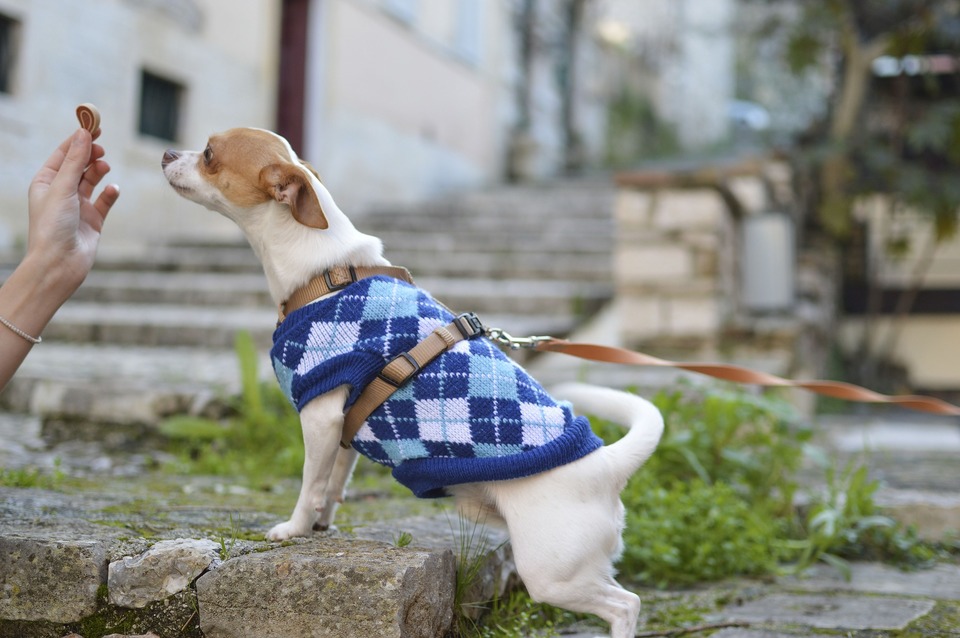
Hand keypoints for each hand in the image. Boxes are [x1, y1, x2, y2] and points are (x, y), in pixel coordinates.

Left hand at [25, 127, 119, 296]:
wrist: (60, 263)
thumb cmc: (53, 226)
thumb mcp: (63, 187)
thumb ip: (76, 161)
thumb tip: (83, 134)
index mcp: (46, 183)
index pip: (63, 155)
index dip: (77, 140)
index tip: (93, 127)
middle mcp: (61, 193)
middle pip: (78, 165)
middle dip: (90, 155)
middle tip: (101, 148)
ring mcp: (78, 206)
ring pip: (92, 181)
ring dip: (99, 172)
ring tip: (104, 167)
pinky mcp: (94, 220)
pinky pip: (105, 201)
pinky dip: (110, 194)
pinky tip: (113, 190)